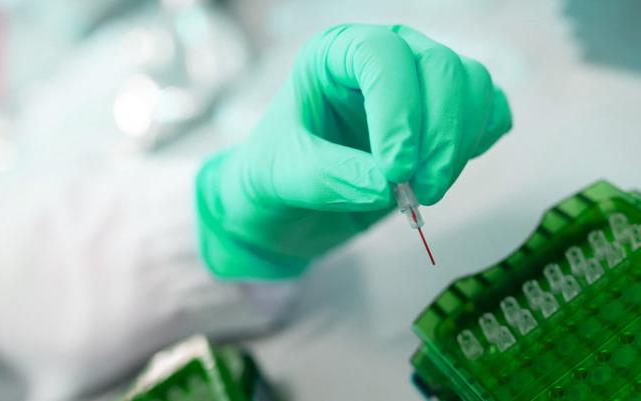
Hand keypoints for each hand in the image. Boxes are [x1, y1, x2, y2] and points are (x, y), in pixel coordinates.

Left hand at [196, 24, 512, 279]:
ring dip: (460, 143)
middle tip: (420, 193)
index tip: (395, 170)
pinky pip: (486, 112)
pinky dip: (480, 140)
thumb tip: (389, 186)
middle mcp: (382, 60)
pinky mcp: (441, 119)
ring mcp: (417, 86)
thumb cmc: (274, 178)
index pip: (381, 56)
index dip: (398, 110)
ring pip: (471, 87)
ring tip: (426, 192)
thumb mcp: (282, 178)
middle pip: (439, 67)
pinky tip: (449, 171)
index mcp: (334, 56)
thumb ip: (330, 178)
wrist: (289, 208)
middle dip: (439, 135)